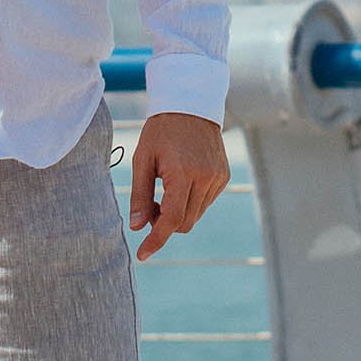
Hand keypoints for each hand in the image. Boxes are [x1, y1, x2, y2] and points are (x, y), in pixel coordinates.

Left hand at [129, 111, 229, 259]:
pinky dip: (190, 202)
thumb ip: (140, 195)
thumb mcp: (142, 159)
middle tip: (150, 207)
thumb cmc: (161, 131)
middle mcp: (205, 177)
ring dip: (178, 213)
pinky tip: (182, 182)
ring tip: (165, 191)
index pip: (171, 219)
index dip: (156, 240)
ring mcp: (217, 177)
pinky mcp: (223, 176)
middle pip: (184, 222)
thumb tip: (138, 228)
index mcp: (183, 173)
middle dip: (165, 224)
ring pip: (195, 215)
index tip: (143, 255)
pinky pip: (205, 203)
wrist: (190, 105)